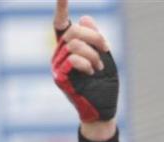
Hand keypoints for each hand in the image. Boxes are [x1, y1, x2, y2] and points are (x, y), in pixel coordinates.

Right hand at [51, 0, 118, 125]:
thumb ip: (96, 39)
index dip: (61, 7)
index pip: (61, 24)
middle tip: (106, 49)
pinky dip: (87, 63)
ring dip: (93, 54)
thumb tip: (85, 17)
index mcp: (69, 48)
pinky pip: (73, 59)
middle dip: (95, 37)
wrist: (104, 110)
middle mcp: (60, 54)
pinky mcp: (59, 76)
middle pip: (74, 31)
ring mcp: (57, 65)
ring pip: (74, 44)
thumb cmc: (104, 85)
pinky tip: (92, 72)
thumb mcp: (104, 57)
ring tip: (99, 67)